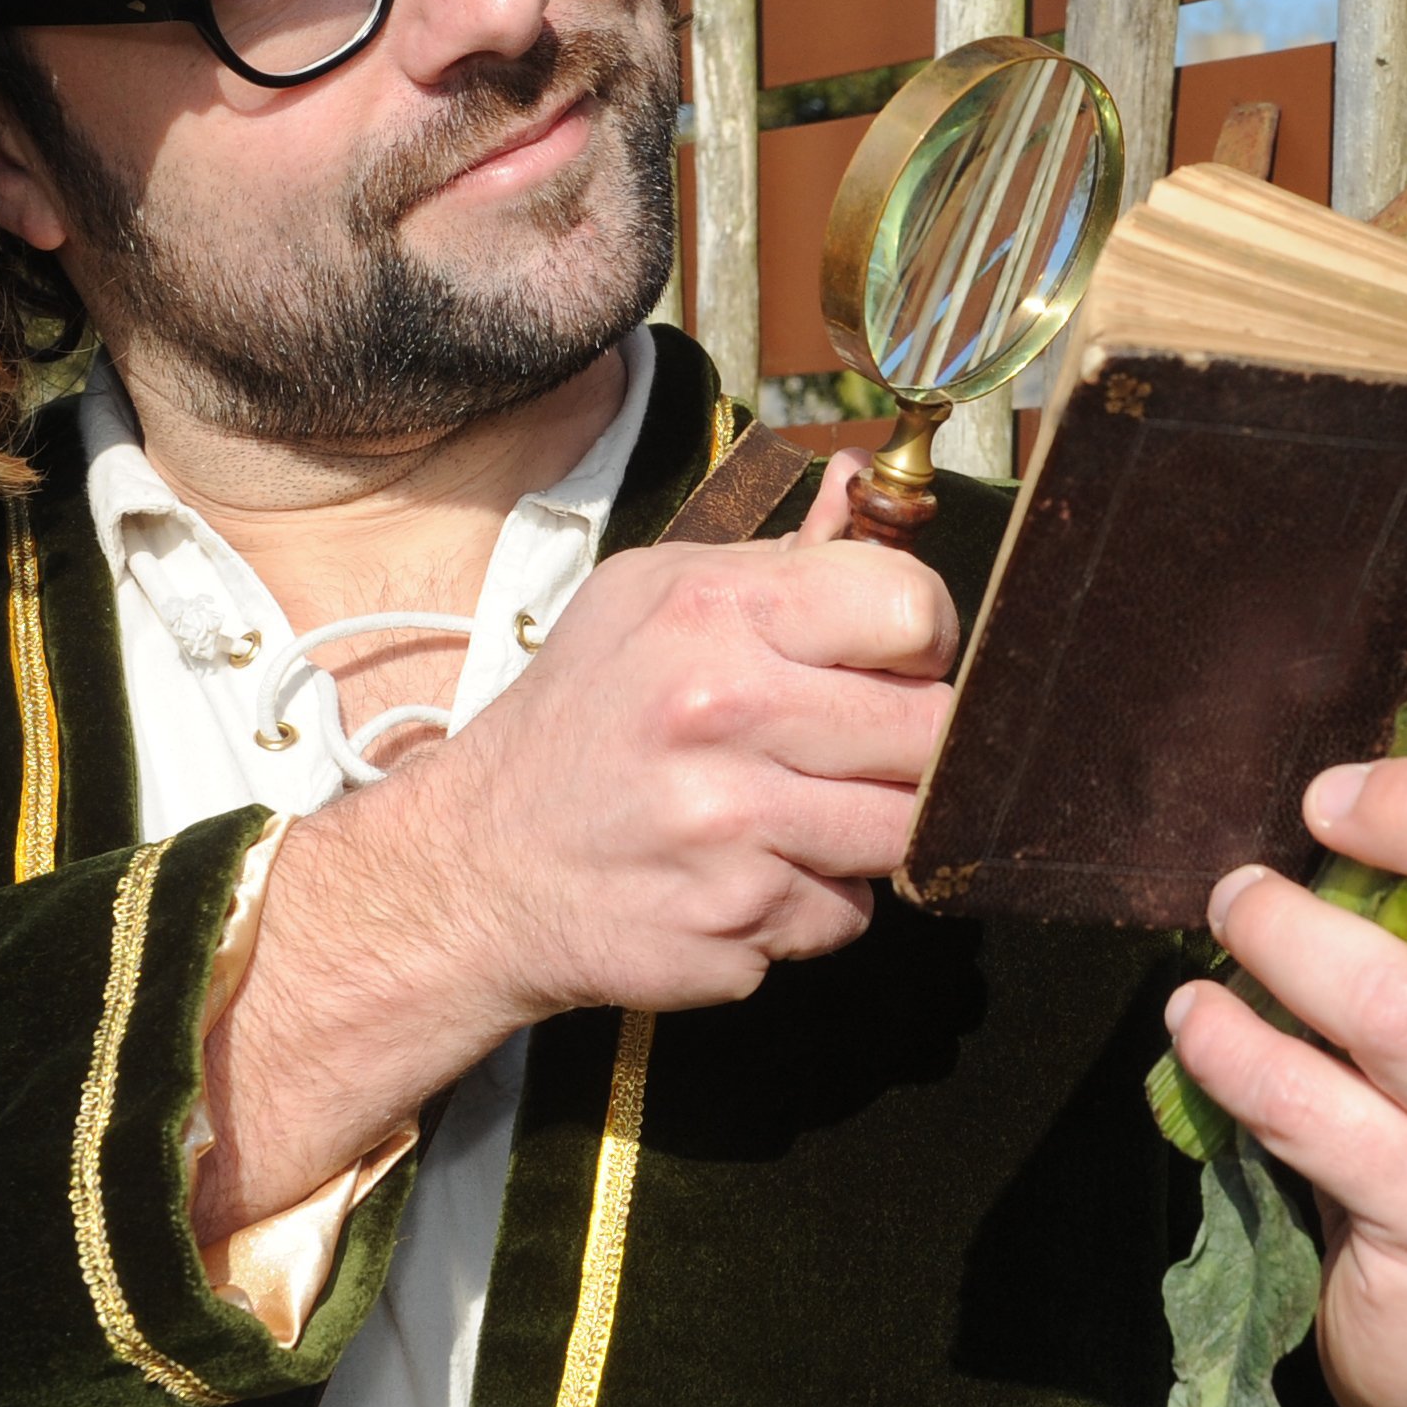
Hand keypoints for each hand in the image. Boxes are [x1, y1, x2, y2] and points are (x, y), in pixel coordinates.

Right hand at [198, 458, 951, 1231]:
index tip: (889, 661)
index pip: (910, 607)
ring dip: (865, 829)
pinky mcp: (736, 926)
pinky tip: (748, 875)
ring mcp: (732, 833)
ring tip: (795, 811)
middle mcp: (724, 716)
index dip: (921, 639)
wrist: (475, 871)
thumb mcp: (648, 599)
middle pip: (931, 731)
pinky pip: (847, 915)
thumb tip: (871, 479)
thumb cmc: (580, 719)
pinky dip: (814, 902)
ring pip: (902, 832)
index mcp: (711, 614)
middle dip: (907, 744)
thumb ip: (776, 557)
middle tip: (850, 748)